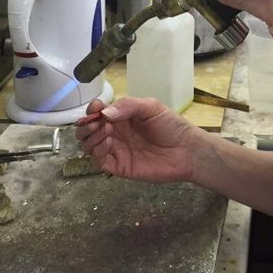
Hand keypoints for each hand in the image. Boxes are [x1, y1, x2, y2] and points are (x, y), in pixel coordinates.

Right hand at [75, 97, 200, 181]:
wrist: (186, 150)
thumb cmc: (171, 126)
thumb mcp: (151, 107)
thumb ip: (128, 106)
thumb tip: (105, 112)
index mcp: (122, 117)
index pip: (98, 112)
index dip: (92, 110)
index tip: (95, 108)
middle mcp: (116, 133)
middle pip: (88, 130)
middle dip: (86, 126)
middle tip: (97, 123)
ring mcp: (116, 150)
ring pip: (89, 146)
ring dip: (91, 138)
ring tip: (105, 131)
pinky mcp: (119, 167)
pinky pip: (99, 162)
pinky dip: (97, 152)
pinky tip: (107, 143)